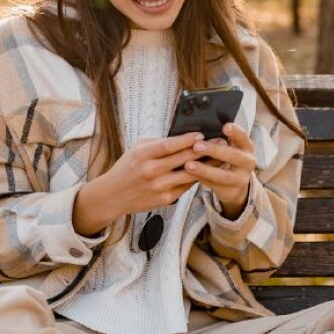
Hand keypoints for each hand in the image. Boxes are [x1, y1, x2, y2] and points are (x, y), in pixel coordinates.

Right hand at [74, 132, 206, 234]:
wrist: (113, 195)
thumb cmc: (127, 168)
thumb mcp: (137, 149)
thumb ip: (158, 143)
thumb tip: (183, 136)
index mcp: (143, 155)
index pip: (169, 145)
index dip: (187, 139)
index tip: (201, 134)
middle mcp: (151, 172)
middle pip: (183, 159)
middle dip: (204, 150)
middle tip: (220, 143)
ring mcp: (159, 187)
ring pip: (189, 175)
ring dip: (206, 166)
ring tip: (219, 157)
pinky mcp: (165, 199)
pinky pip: (186, 187)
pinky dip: (197, 178)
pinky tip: (207, 172)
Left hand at [183, 123, 255, 217]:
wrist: (235, 185)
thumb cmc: (226, 158)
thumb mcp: (228, 148)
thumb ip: (218, 140)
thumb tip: (197, 131)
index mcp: (247, 147)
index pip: (243, 137)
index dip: (235, 132)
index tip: (225, 126)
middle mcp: (248, 162)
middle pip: (233, 156)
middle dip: (214, 150)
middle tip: (197, 146)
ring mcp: (241, 179)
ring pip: (223, 175)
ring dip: (205, 169)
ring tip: (188, 165)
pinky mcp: (232, 192)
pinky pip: (215, 185)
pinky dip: (202, 179)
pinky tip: (189, 175)